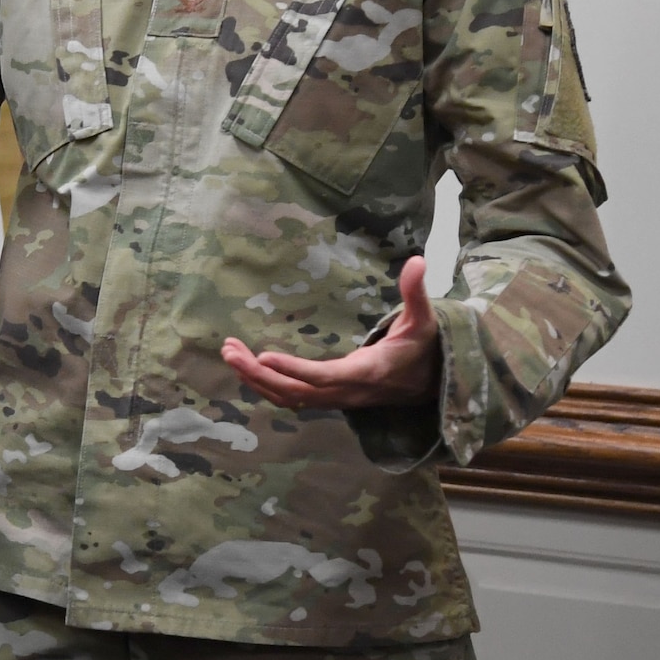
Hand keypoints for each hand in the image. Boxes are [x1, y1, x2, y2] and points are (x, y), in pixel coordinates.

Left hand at [221, 256, 441, 410]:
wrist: (430, 384)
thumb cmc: (423, 348)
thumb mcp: (424, 320)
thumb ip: (416, 292)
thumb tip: (418, 261)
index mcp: (367, 373)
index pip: (325, 377)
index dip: (295, 370)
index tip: (264, 356)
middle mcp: (346, 392)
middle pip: (295, 392)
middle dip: (259, 374)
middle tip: (229, 350)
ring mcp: (336, 398)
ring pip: (288, 397)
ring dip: (256, 379)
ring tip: (229, 353)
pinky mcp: (329, 397)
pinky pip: (292, 398)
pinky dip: (266, 385)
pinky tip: (247, 366)